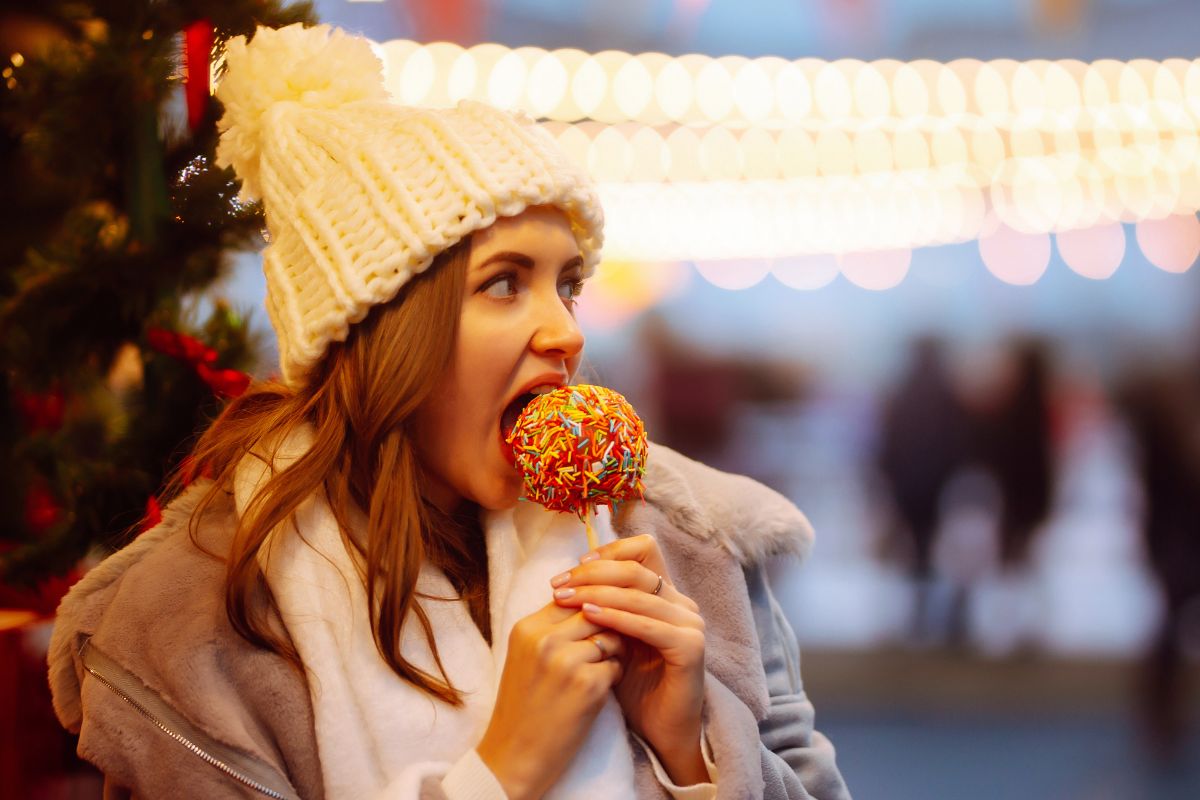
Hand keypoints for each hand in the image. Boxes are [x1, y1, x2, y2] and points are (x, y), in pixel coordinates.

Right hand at [475, 601, 625, 799]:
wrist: (514, 756)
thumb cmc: (523, 706)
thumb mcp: (525, 656)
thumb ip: (551, 628)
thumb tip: (591, 601)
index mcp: (526, 628)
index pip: (571, 597)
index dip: (590, 608)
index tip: (597, 624)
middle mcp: (544, 640)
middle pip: (595, 611)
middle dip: (606, 626)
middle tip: (607, 645)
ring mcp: (566, 661)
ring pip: (611, 636)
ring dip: (614, 651)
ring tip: (601, 669)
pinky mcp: (588, 685)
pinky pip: (617, 666)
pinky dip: (614, 677)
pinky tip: (599, 691)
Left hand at [550, 534, 707, 784]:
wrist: (659, 730)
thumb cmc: (633, 685)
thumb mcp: (613, 637)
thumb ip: (602, 607)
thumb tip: (567, 579)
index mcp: (666, 595)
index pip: (643, 551)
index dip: (608, 552)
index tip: (574, 566)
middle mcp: (682, 603)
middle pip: (636, 570)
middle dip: (593, 574)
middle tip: (560, 584)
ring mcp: (690, 624)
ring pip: (640, 595)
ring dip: (598, 594)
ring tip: (566, 599)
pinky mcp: (690, 647)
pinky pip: (649, 625)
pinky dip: (617, 618)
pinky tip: (590, 617)